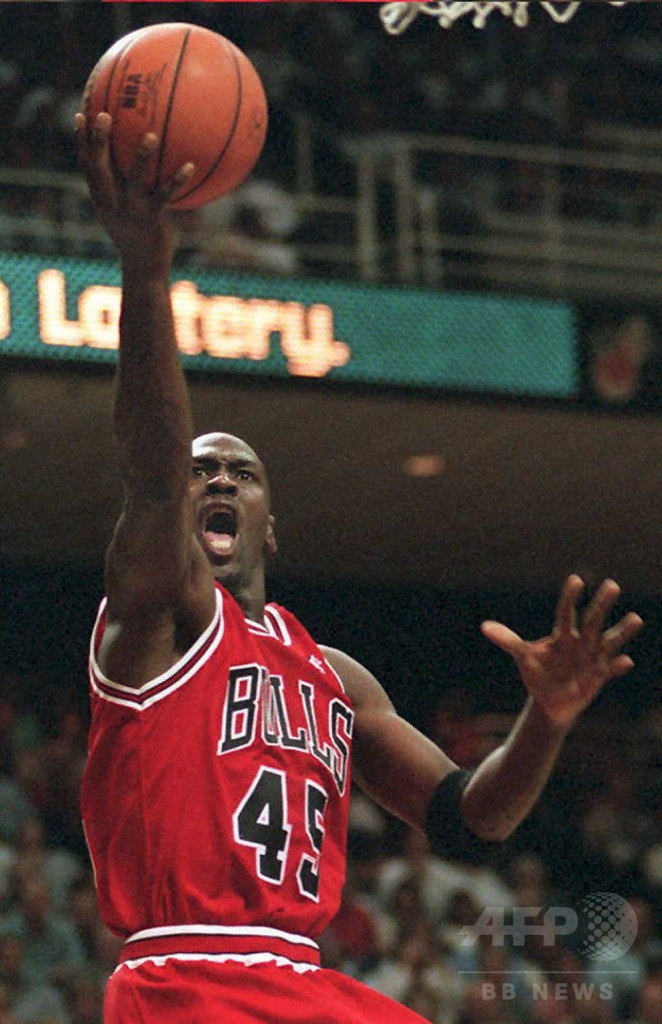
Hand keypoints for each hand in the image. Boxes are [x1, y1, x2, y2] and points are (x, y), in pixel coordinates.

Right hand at [74, 112, 193, 272]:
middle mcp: (111, 203)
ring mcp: (130, 212)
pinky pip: (164, 196)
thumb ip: (123, 188)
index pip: (85, 165)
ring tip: (151, 135)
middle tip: (104, 114)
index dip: (81, 140)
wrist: (144, 268)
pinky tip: (190, 165)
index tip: (80, 113)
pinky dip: (177, 181)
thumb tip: (135, 161)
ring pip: (133, 180)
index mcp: (101, 199)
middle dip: (99, 140)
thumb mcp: (123, 212)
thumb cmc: (137, 235)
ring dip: (142, 157)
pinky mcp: (150, 221)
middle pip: (99, 168)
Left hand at [481, 575, 642, 727]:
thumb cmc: (537, 673)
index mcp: (562, 635)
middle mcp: (581, 642)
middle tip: (612, 584)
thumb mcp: (523, 657)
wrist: (550, 701)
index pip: (566, 612)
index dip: (569, 597)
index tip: (576, 580)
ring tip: (635, 618)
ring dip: (622, 631)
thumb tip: (485, 627)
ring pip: (610, 640)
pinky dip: (619, 666)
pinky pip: (612, 669)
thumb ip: (508, 640)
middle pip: (593, 619)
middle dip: (602, 604)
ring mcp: (593, 658)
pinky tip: (626, 661)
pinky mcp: (600, 676)